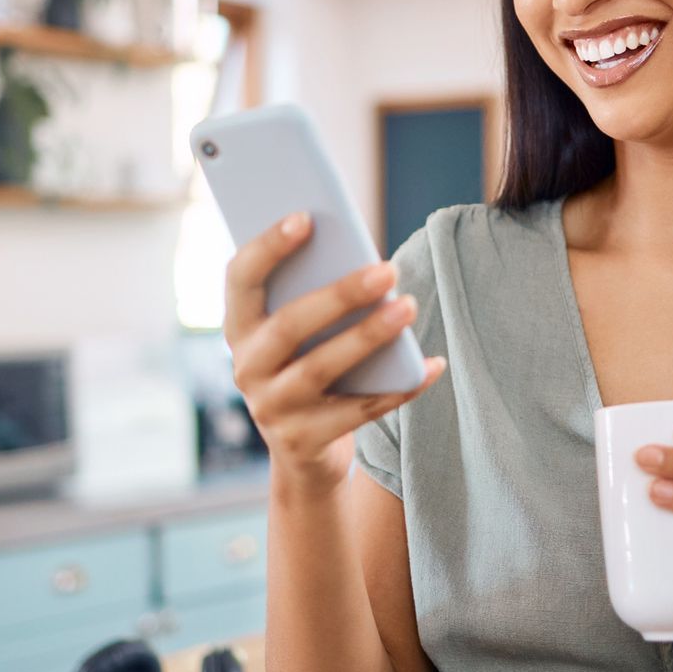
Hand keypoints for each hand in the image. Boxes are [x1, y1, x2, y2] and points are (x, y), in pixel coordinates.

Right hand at [223, 210, 444, 500]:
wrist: (302, 454)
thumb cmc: (308, 367)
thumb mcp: (300, 334)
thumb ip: (314, 297)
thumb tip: (366, 260)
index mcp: (240, 328)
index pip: (240, 279)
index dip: (267, 247)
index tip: (305, 217)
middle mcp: (246, 368)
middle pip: (289, 325)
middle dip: (340, 294)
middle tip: (388, 269)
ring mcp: (271, 409)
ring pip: (319, 368)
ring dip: (368, 336)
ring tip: (410, 307)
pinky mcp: (302, 441)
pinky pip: (358, 411)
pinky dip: (399, 387)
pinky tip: (432, 365)